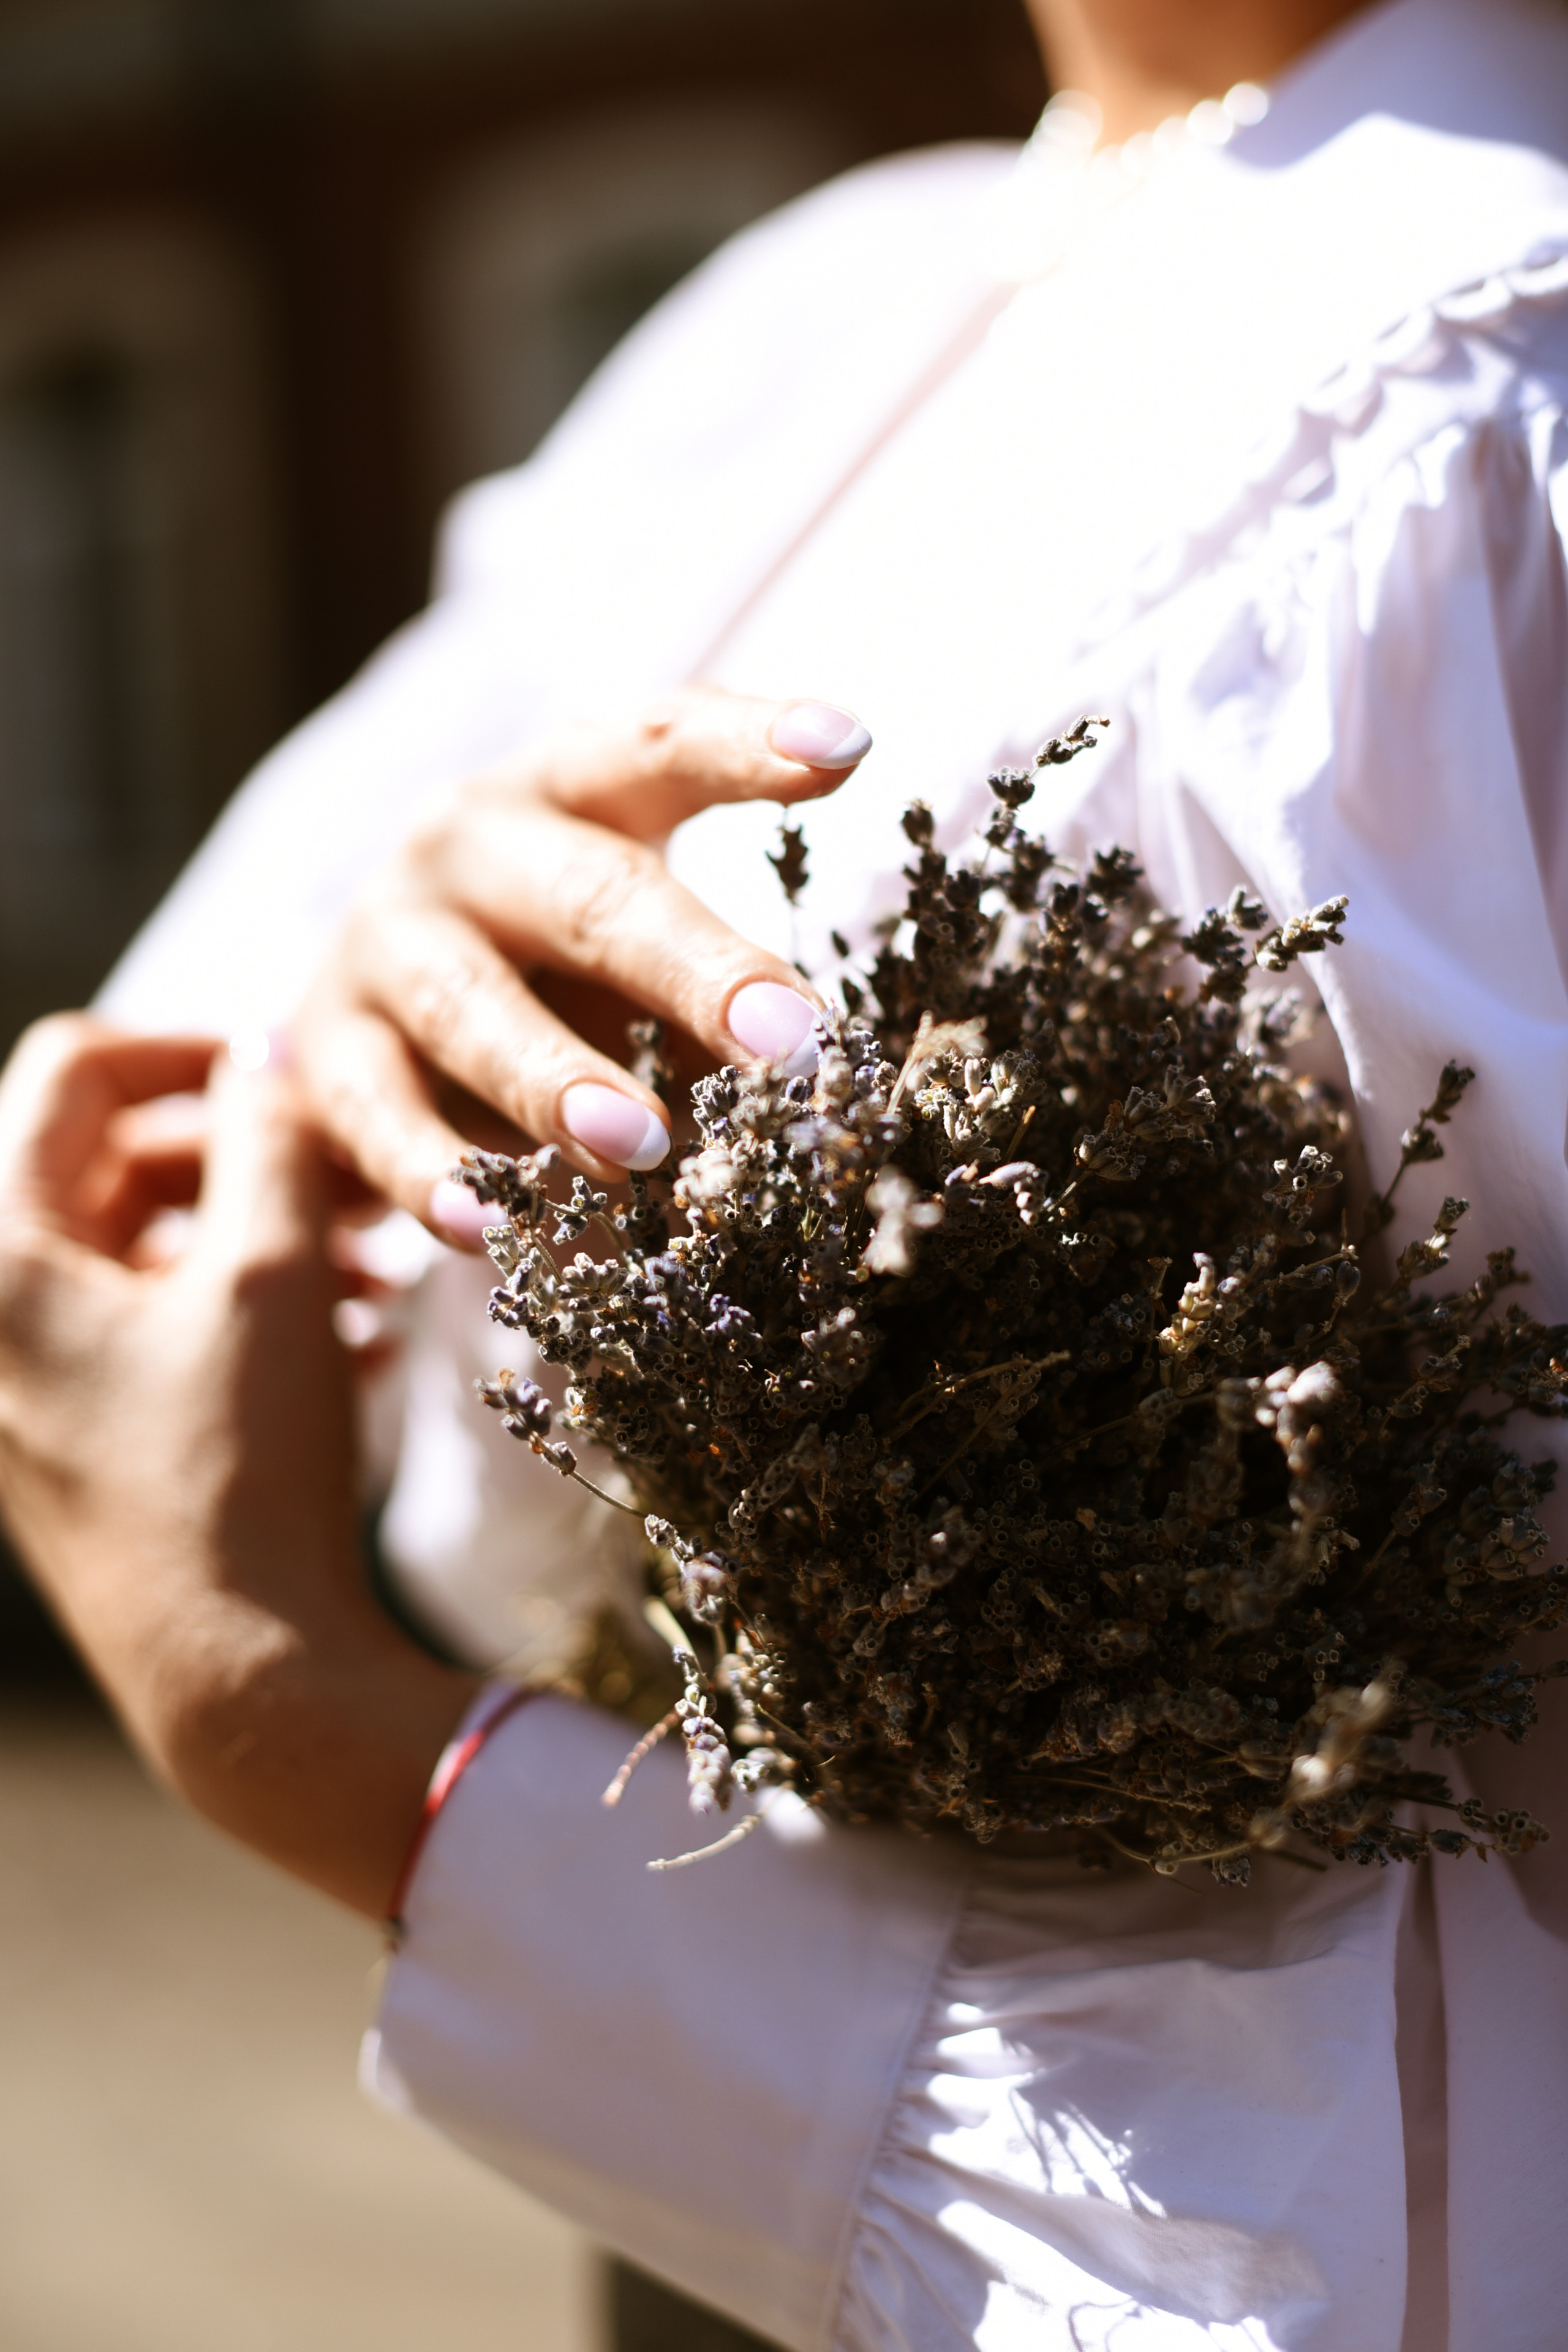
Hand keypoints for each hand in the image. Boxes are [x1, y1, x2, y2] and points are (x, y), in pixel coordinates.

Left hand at [0, 1016, 477, 1915]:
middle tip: (355, 1179)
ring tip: (370, 1269)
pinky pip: (143, 1331)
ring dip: (253, 1235)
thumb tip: (272, 1049)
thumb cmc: (243, 1475)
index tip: (292, 1068)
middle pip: (105, 1161)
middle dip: (241, 1157)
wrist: (237, 1683)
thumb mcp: (273, 1280)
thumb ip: (270, 1140)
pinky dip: (234, 1310)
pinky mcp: (68, 1445)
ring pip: (136, 1250)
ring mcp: (20, 1389)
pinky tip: (349, 1340)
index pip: (70, 1071)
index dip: (189, 1047)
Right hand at [292, 686, 870, 1240]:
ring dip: (557, 1080)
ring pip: (469, 1004)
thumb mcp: (642, 958)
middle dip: (694, 971)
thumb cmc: (554, 972)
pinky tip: (483, 1227)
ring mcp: (385, 939)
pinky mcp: (326, 1048)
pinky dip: (427, 1170)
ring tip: (640, 1148)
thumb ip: (719, 1009)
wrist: (366, 1015)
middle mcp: (469, 845)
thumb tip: (819, 1106)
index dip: (748, 742)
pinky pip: (374, 1111)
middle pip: (588, 895)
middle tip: (789, 1040)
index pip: (660, 743)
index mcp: (569, 792)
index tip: (847, 745)